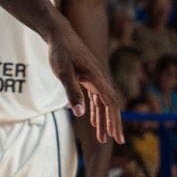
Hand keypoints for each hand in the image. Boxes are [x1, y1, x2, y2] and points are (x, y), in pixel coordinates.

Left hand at [47, 23, 123, 143]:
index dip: (112, 121)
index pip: (110, 105)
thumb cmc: (60, 52)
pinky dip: (97, 111)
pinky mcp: (88, 79)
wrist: (59, 34)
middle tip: (117, 141)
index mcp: (97, 79)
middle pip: (111, 106)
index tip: (114, 137)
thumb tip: (79, 114)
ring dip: (104, 120)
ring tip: (104, 137)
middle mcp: (100, 80)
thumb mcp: (62, 72)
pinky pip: (96, 98)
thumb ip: (72, 92)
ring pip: (104, 103)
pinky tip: (93, 122)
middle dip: (113, 124)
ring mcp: (95, 79)